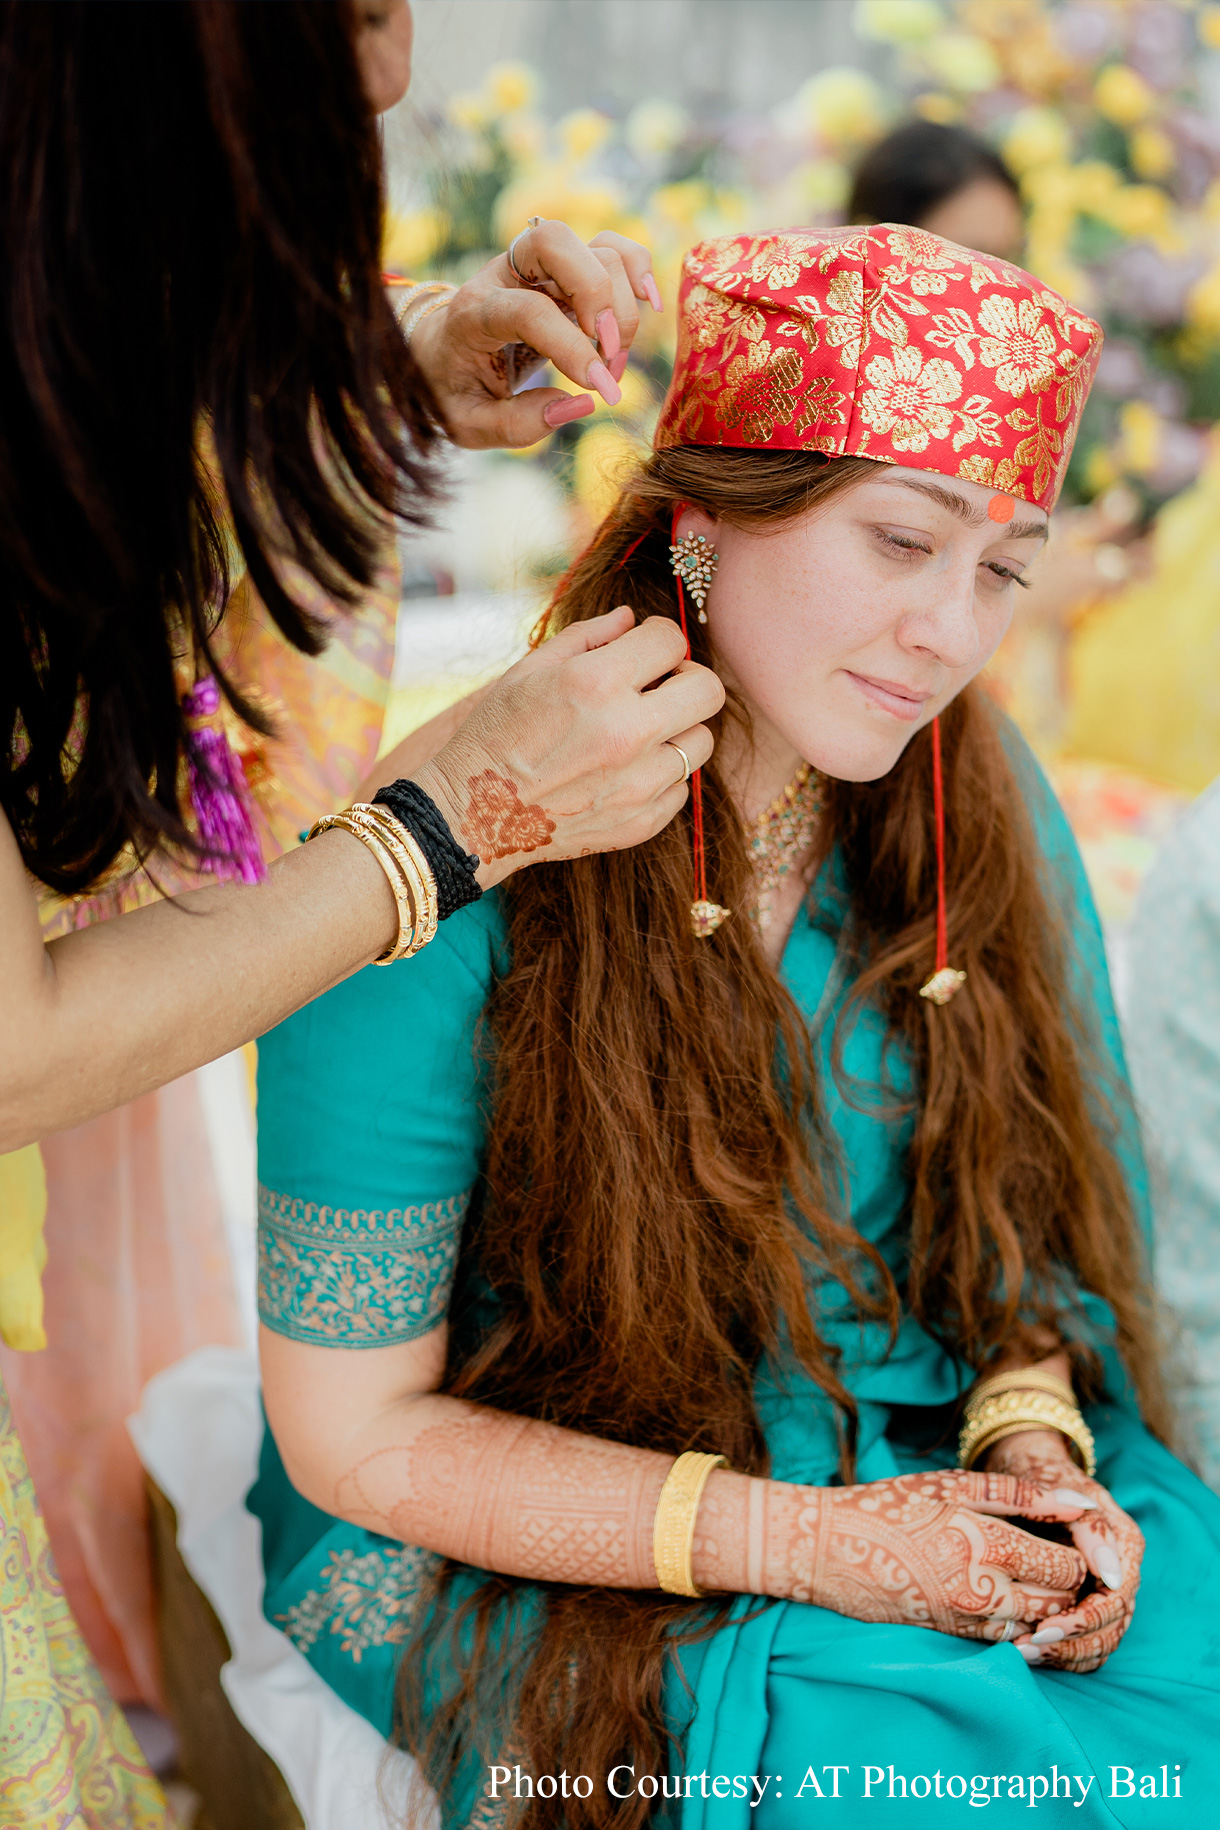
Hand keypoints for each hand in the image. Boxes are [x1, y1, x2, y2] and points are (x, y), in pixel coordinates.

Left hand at [408, 221, 660, 448]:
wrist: (439, 356)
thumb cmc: (454, 390)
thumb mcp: (469, 425)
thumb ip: (519, 424)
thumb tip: (582, 404)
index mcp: (473, 311)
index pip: (529, 310)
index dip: (571, 348)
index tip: (600, 388)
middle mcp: (505, 274)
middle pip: (557, 243)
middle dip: (599, 299)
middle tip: (610, 357)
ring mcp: (539, 266)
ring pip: (594, 245)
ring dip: (621, 304)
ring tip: (615, 357)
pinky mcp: (567, 270)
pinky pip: (611, 247)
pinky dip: (638, 269)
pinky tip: (649, 305)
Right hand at [410, 606, 723, 886]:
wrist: (474, 816)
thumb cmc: (495, 734)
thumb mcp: (529, 671)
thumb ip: (587, 636)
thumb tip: (632, 620)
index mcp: (595, 683)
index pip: (671, 639)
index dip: (660, 638)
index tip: (646, 649)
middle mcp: (625, 732)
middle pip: (708, 690)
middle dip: (688, 679)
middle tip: (660, 686)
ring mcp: (638, 782)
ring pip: (701, 741)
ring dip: (678, 730)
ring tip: (641, 733)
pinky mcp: (641, 821)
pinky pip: (682, 787)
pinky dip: (661, 775)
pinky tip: (625, 771)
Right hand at [721, 1468, 1093, 1640]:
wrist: (825, 1550)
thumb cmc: (889, 1506)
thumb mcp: (952, 1485)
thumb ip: (1022, 1495)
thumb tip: (1083, 1506)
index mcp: (987, 1545)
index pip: (1068, 1566)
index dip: (1080, 1551)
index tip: (1070, 1535)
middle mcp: (984, 1592)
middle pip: (1061, 1603)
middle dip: (1071, 1584)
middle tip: (1061, 1555)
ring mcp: (968, 1622)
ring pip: (1039, 1627)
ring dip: (1050, 1607)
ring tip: (1038, 1576)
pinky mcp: (954, 1638)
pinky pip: (1010, 1642)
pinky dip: (1023, 1624)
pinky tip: (1011, 1597)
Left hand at [985, 1429, 1144, 1672]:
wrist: (1026, 1469)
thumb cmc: (1043, 1475)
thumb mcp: (1063, 1490)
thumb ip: (1091, 1528)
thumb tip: (1112, 1576)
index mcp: (1124, 1545)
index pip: (1115, 1599)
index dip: (1084, 1619)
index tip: (1046, 1629)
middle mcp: (1120, 1571)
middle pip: (1111, 1628)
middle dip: (1071, 1644)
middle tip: (1027, 1648)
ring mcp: (1105, 1588)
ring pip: (1101, 1641)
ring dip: (1066, 1654)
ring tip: (1024, 1653)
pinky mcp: (1085, 1600)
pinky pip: (1086, 1641)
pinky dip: (1063, 1654)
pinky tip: (1031, 1653)